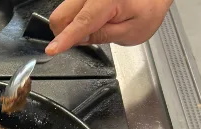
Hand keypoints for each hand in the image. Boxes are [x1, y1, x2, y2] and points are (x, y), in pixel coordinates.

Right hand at [45, 0, 172, 54]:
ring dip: (70, 25)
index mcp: (107, 0)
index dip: (65, 39)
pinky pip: (69, 7)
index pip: (80, 22)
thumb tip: (80, 39)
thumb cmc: (148, 8)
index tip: (52, 50)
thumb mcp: (131, 31)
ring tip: (94, 26)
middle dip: (63, 33)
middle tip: (82, 40)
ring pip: (63, 12)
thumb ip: (103, 36)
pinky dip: (75, 18)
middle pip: (61, 15)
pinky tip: (92, 20)